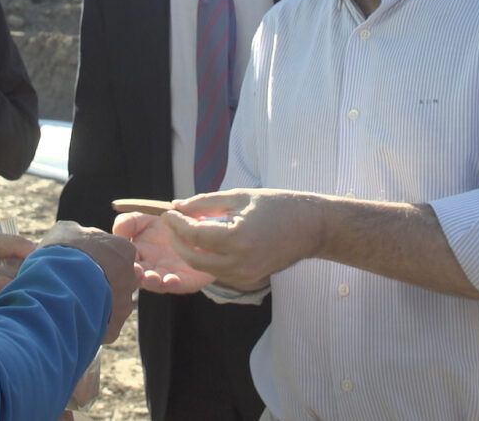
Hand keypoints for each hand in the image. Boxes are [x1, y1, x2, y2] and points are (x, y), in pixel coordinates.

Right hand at [38, 220, 136, 342]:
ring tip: (72, 301)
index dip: (98, 257)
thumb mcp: (65, 230)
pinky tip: (73, 318)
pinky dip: (91, 323)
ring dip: (96, 303)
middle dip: (101, 281)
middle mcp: (130, 277)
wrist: (60, 285)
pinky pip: (104, 326)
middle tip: (76, 282)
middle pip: (118, 279)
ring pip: (112, 304)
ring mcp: (123, 303)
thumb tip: (74, 234)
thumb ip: (76, 232)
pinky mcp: (113, 327)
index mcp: (123, 249)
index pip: (117, 253)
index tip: (80, 261)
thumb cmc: (64, 252)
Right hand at [112, 212, 215, 293]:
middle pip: (138, 276)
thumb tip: (118, 231)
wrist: (199, 227)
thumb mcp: (146, 218)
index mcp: (138, 254)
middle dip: (135, 275)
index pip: (125, 259)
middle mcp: (151, 268)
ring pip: (157, 283)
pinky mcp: (188, 280)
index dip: (121, 259)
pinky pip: (180, 285)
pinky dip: (173, 284)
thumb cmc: (169, 224)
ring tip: (149, 277)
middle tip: (134, 270)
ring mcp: (168, 275)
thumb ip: (129, 221)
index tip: (121, 256)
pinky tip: (170, 280)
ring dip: (152, 282)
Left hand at [161, 189, 326, 291]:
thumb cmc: (277, 206)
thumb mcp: (239, 197)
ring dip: (190, 251)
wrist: (311, 228)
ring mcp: (244, 275)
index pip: (194, 234)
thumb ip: (204, 203)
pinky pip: (218, 272)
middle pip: (193, 258)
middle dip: (178, 241)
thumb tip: (177, 206)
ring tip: (186, 232)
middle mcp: (239, 262)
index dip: (176, 224)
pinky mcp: (248, 281)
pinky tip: (206, 243)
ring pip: (204, 268)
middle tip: (172, 225)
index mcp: (237, 238)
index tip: (168, 213)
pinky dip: (207, 259)